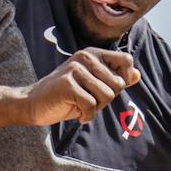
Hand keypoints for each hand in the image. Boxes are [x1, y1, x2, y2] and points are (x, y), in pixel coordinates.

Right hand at [19, 48, 139, 125]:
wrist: (33, 104)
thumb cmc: (66, 97)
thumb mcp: (93, 87)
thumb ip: (115, 79)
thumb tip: (138, 74)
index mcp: (93, 54)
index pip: (126, 61)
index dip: (124, 79)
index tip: (109, 89)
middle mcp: (85, 57)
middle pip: (118, 84)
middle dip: (107, 99)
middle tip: (89, 101)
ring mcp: (75, 69)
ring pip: (107, 95)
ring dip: (96, 108)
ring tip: (82, 106)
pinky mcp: (67, 84)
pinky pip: (91, 105)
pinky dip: (86, 116)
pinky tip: (77, 114)